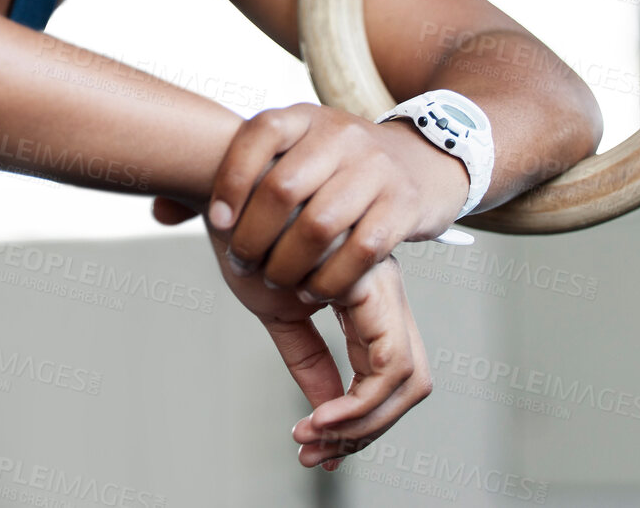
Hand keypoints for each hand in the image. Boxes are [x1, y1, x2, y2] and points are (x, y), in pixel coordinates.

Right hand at [195, 203, 434, 469]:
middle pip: (411, 379)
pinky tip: (315, 419)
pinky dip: (357, 403)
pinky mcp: (367, 284)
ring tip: (311, 440)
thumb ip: (304, 354)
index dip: (361, 419)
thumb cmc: (247, 235)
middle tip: (316, 454)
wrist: (227, 185)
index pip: (389, 369)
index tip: (314, 447)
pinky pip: (387, 363)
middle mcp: (382, 288)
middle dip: (369, 429)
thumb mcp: (275, 307)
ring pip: (406, 377)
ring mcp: (379, 284)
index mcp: (364, 292)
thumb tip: (322, 408)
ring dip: (362, 425)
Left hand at [202, 104, 469, 305]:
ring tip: (275, 281)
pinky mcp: (402, 205)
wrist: (417, 161)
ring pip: (320, 224)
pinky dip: (330, 279)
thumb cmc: (330, 168)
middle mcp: (338, 134)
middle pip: (282, 187)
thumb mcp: (286, 154)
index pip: (257, 135)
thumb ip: (226, 180)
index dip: (230, 180)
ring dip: (288, 263)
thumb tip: (160, 210)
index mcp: (301, 116)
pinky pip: (361, 251)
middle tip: (242, 263)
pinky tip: (313, 291)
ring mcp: (374, 168)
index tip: (216, 224)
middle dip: (254, 236)